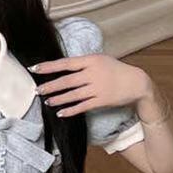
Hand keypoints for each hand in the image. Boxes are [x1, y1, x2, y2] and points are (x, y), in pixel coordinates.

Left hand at [30, 54, 150, 117]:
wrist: (137, 82)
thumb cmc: (116, 70)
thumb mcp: (100, 60)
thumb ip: (83, 64)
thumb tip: (62, 67)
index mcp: (91, 60)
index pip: (65, 63)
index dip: (49, 66)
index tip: (34, 68)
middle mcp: (93, 73)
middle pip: (66, 81)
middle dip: (50, 86)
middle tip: (37, 90)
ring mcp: (97, 88)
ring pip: (73, 95)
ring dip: (58, 99)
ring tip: (46, 101)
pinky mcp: (102, 100)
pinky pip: (82, 106)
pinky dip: (70, 110)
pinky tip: (60, 112)